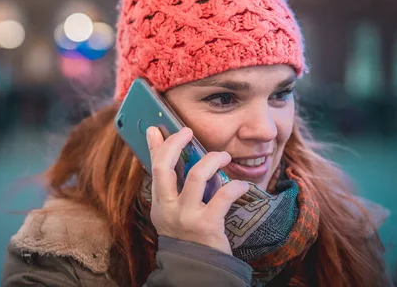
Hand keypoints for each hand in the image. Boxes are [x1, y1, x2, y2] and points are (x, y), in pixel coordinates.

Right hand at [146, 126, 248, 253]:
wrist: (198, 269)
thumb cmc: (189, 235)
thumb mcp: (174, 212)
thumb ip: (175, 188)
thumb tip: (179, 161)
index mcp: (160, 203)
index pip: (153, 168)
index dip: (154, 146)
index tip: (156, 128)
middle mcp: (168, 208)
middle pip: (165, 168)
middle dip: (175, 144)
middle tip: (187, 131)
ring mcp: (186, 216)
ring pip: (195, 176)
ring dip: (211, 160)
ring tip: (223, 155)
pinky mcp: (207, 225)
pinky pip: (223, 197)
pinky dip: (236, 187)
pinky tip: (242, 185)